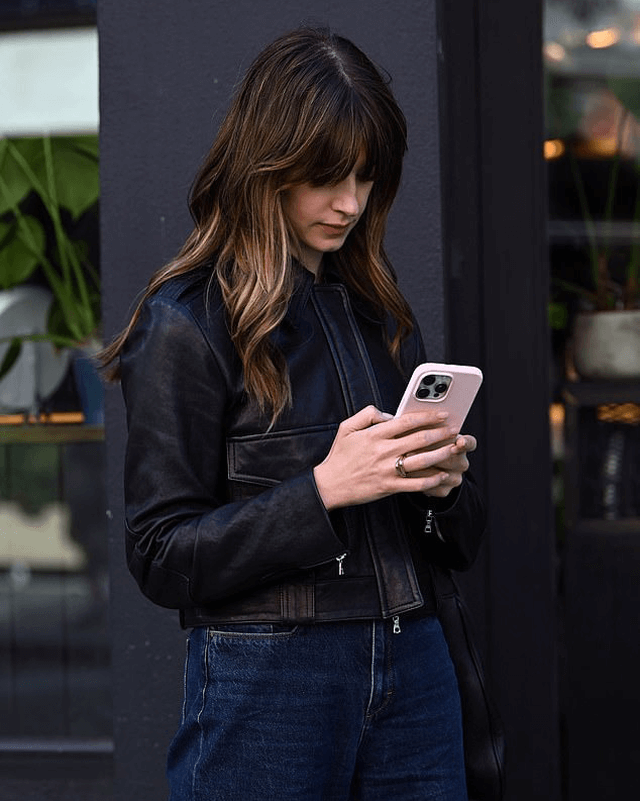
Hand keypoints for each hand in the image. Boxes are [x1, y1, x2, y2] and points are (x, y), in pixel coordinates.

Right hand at [313, 405, 463, 510]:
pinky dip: (431, 480)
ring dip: (442, 454)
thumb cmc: (339, 456)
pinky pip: (415, 484)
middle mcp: (383, 451)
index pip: (406, 421)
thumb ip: (368, 414)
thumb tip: (389, 414)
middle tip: (455, 430)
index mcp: (374, 435)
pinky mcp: (389, 487)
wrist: (330, 485)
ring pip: (421, 461)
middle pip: (419, 439)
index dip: (428, 417)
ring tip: (455, 449)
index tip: (442, 414)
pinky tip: (443, 475)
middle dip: (441, 433)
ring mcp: (387, 470)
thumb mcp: (347, 428)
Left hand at [407, 433, 476, 498]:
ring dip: (421, 465)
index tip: (460, 441)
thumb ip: (427, 426)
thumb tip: (418, 417)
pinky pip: (432, 487)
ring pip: (441, 473)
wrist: (423, 468)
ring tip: (406, 458)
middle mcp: (461, 462)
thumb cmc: (424, 442)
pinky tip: (407, 472)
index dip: (466, 442)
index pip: (470, 443)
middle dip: (433, 451)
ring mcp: (454, 478)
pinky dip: (419, 480)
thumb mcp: (427, 432)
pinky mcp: (444, 490)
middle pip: (452, 458)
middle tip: (415, 448)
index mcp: (462, 445)